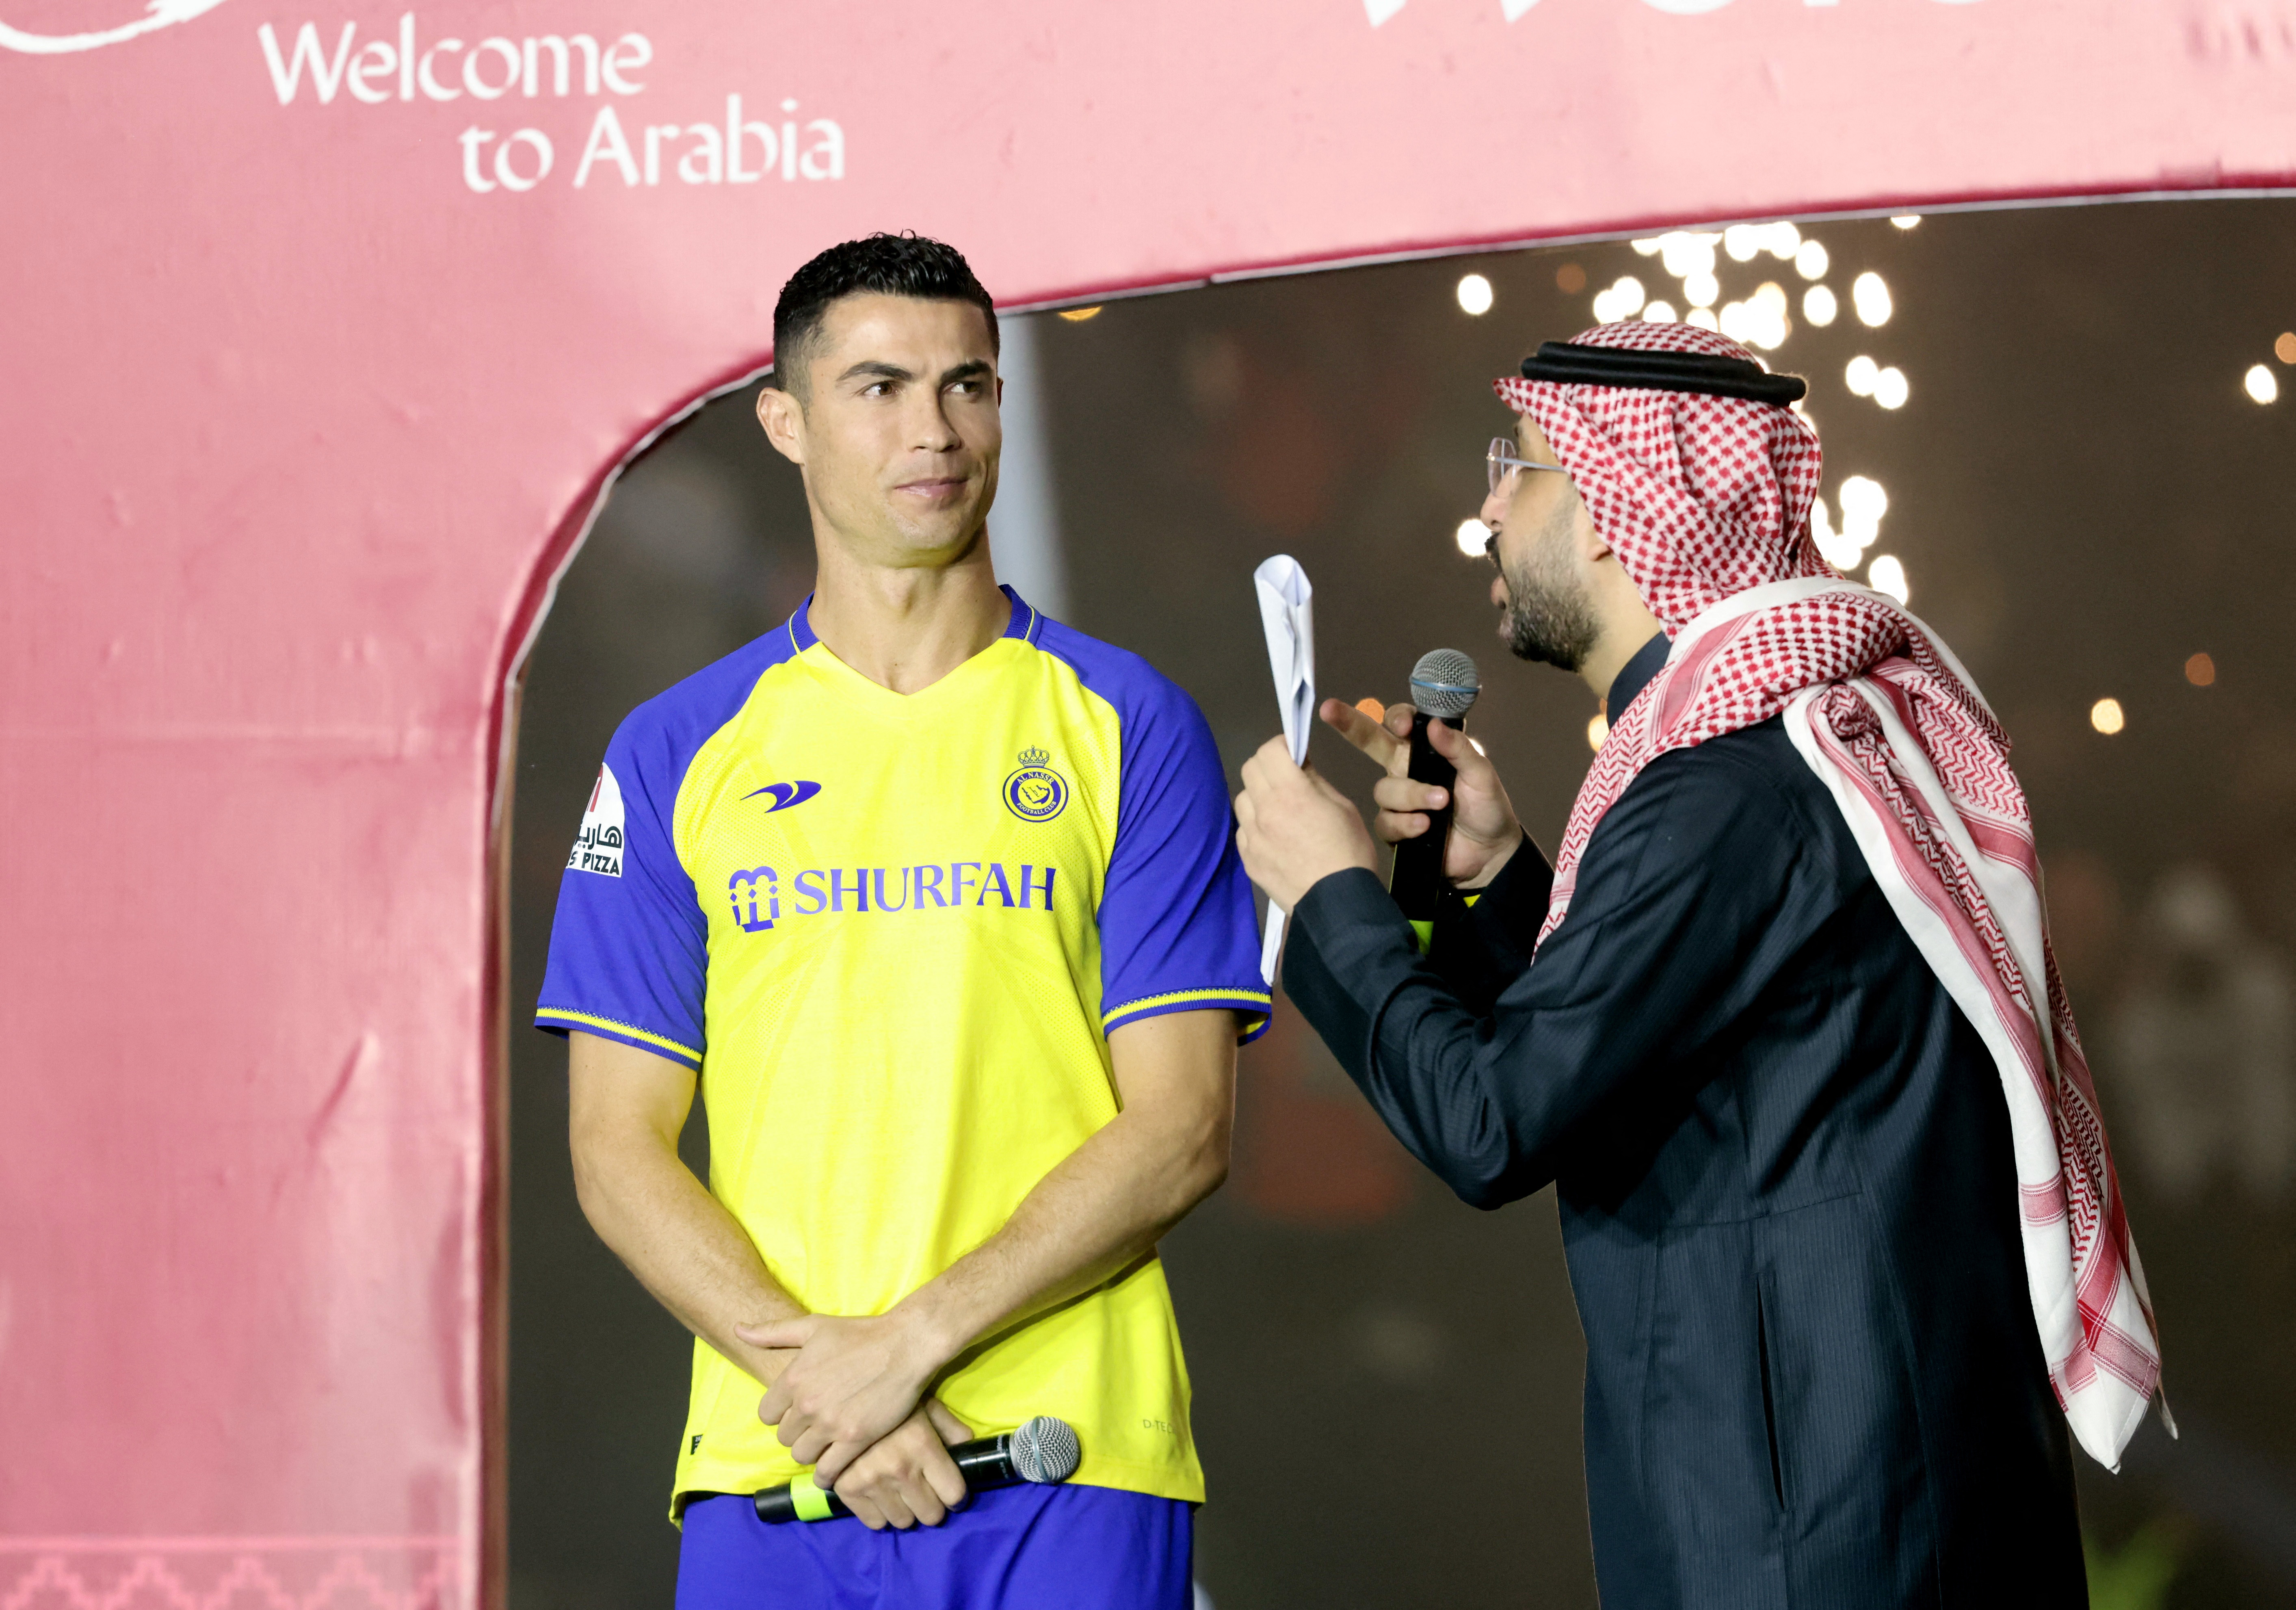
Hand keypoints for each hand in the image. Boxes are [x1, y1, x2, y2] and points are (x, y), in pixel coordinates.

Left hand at [741, 1310, 947, 1487]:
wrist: (905, 1344)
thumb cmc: (860, 1333)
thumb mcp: (813, 1326)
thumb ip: (772, 1332)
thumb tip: (738, 1330)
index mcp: (793, 1378)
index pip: (767, 1414)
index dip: (780, 1414)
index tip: (796, 1411)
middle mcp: (807, 1403)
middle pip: (784, 1437)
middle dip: (797, 1433)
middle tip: (815, 1427)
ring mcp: (831, 1423)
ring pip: (802, 1456)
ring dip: (811, 1452)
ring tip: (825, 1444)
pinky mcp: (855, 1438)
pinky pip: (828, 1471)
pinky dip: (827, 1474)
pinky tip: (833, 1468)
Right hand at [830, 1400, 974, 1530]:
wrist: (842, 1393)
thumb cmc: (892, 1400)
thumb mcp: (927, 1405)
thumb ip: (951, 1428)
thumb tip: (968, 1450)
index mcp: (922, 1446)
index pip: (954, 1494)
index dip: (956, 1495)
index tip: (950, 1491)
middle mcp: (899, 1469)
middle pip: (931, 1515)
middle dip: (932, 1505)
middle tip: (924, 1491)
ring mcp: (872, 1481)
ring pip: (903, 1522)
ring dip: (905, 1510)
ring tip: (900, 1491)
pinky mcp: (847, 1489)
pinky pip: (874, 1523)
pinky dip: (879, 1513)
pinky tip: (879, 1495)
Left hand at [1234, 735, 1379, 909]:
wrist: (1338, 906)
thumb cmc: (1350, 852)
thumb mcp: (1343, 808)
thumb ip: (1315, 781)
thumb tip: (1299, 763)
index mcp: (1290, 793)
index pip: (1268, 751)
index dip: (1281, 746)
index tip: (1292, 752)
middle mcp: (1264, 811)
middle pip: (1249, 769)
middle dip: (1267, 765)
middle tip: (1285, 776)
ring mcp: (1251, 837)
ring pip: (1242, 799)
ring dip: (1258, 795)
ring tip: (1279, 808)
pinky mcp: (1247, 859)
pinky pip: (1243, 829)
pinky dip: (1255, 824)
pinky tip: (1273, 835)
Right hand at [1317, 698, 1523, 888]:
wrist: (1490, 854)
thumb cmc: (1487, 808)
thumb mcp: (1481, 775)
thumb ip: (1459, 749)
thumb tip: (1434, 725)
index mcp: (1426, 750)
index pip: (1401, 723)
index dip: (1397, 719)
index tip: (1404, 727)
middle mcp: (1406, 770)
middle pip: (1369, 741)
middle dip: (1348, 723)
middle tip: (1329, 709)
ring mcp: (1398, 800)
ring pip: (1384, 790)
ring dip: (1411, 795)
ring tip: (1439, 804)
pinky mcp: (1395, 830)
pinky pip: (1386, 822)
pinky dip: (1406, 823)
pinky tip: (1425, 826)